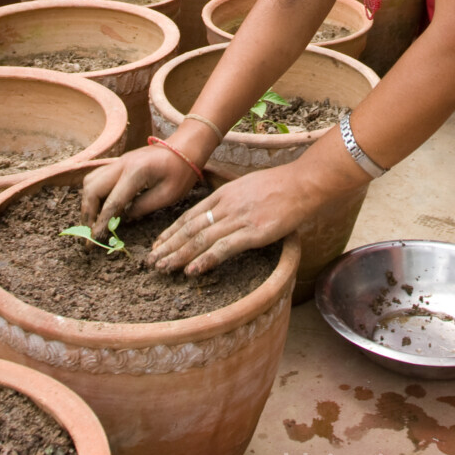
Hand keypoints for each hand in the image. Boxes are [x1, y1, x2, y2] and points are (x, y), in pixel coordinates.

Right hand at [80, 146, 195, 236]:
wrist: (186, 146)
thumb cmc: (181, 171)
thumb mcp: (168, 195)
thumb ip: (142, 207)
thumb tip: (122, 219)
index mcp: (136, 172)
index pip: (112, 202)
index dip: (101, 223)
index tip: (94, 239)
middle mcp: (122, 164)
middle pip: (92, 188)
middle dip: (88, 212)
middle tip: (91, 232)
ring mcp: (119, 161)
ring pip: (91, 180)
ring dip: (88, 202)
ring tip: (93, 221)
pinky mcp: (120, 162)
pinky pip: (98, 176)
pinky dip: (94, 193)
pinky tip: (100, 206)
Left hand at [148, 163, 315, 275]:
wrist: (302, 184)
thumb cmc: (278, 186)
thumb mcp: (246, 185)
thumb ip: (229, 198)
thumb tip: (215, 210)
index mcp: (223, 194)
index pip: (189, 215)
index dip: (171, 231)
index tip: (157, 244)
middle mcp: (226, 206)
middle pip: (190, 228)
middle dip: (169, 246)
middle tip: (152, 262)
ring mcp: (239, 219)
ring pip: (202, 239)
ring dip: (180, 255)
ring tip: (164, 268)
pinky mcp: (254, 232)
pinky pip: (224, 248)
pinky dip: (206, 259)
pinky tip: (192, 270)